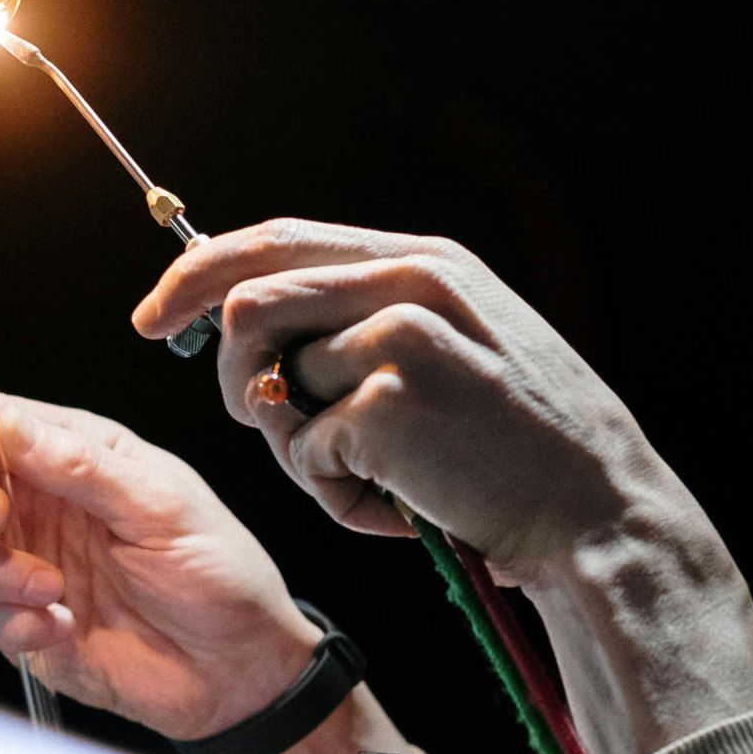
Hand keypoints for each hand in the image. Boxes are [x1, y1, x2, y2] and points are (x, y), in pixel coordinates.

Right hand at [0, 394, 321, 744]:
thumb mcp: (163, 505)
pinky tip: (62, 626)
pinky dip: (7, 623)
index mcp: (72, 454)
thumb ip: (82, 464)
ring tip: (51, 588)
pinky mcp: (17, 621)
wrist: (235, 669)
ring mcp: (22, 561)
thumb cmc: (218, 572)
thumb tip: (4, 422)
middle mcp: (37, 502)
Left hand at [132, 220, 642, 577]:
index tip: (154, 316)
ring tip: (359, 477)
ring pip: (271, 379)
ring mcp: (399, 336)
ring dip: (293, 444)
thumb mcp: (461, 349)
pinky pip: (306, 449)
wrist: (597, 513)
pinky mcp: (390, 400)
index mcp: (422, 261)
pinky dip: (337, 495)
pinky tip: (400, 507)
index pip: (278, 240)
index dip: (200, 273)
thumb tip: (258, 330)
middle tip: (258, 423)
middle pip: (249, 297)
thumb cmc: (520, 450)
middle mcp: (409, 281)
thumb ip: (372, 321)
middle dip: (229, 371)